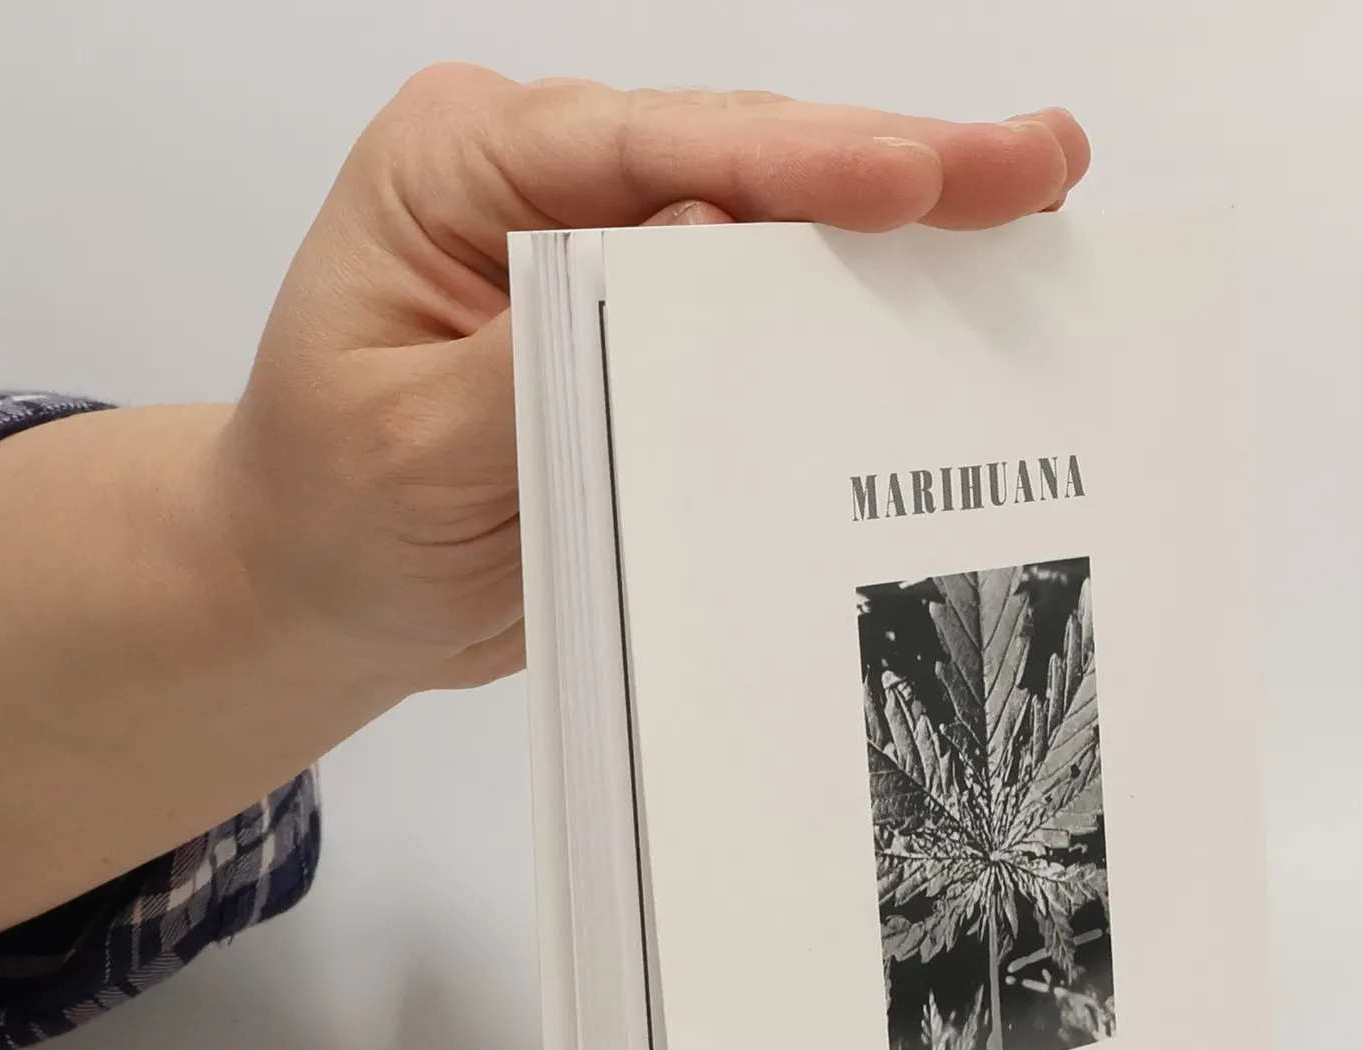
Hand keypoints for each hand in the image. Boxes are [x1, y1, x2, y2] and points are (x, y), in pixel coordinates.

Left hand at [219, 68, 1092, 695]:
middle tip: (1037, 164)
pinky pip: (773, 304)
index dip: (793, 162)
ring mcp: (611, 247)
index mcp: (460, 166)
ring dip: (907, 221)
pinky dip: (866, 301)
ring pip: (778, 217)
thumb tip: (705, 249)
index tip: (912, 177)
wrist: (325, 587)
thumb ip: (544, 352)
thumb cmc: (334, 512)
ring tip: (1037, 199)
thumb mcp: (409, 446)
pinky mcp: (656, 326)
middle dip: (895, 165)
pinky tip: (961, 284)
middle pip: (741, 154)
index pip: (648, 148)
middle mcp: (545, 180)